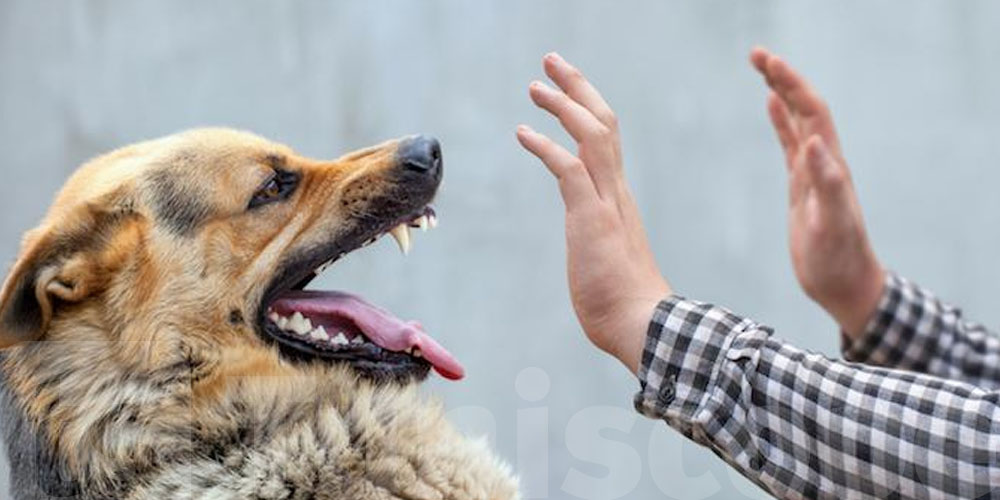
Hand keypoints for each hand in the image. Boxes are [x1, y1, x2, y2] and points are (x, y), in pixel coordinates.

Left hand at [516, 53, 669, 373]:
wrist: (643, 326)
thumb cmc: (624, 304)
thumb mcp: (607, 261)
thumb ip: (599, 244)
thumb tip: (593, 253)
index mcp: (619, 199)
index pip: (607, 140)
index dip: (587, 109)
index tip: (567, 90)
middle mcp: (616, 192)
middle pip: (603, 123)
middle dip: (578, 88)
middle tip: (552, 63)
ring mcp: (606, 203)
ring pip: (591, 135)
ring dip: (563, 105)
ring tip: (536, 86)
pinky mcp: (591, 218)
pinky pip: (568, 169)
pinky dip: (545, 146)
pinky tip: (523, 132)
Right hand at [750, 47, 884, 337]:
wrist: (844, 284)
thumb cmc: (839, 259)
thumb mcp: (832, 224)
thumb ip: (828, 183)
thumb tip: (814, 141)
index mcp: (830, 165)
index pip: (812, 112)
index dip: (792, 85)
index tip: (768, 63)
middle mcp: (824, 162)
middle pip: (804, 107)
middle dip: (783, 78)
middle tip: (756, 54)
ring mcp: (812, 173)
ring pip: (797, 121)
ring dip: (781, 92)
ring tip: (762, 68)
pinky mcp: (802, 186)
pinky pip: (790, 144)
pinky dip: (780, 121)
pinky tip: (771, 106)